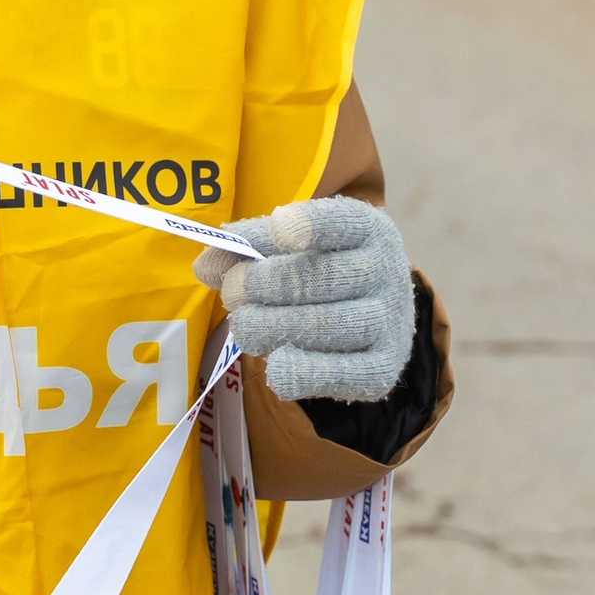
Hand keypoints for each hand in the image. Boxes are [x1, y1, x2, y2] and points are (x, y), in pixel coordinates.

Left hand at [193, 197, 412, 402]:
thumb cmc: (321, 271)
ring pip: (327, 325)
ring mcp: (390, 321)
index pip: (343, 221)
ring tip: (244, 326)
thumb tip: (204, 265)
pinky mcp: (383, 367)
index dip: (311, 225)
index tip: (280, 228)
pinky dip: (303, 371)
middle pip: (321, 277)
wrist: (375, 316)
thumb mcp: (289, 248)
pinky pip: (343, 373)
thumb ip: (247, 249)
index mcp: (367, 229)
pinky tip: (275, 364)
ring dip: (272, 326)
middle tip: (232, 292)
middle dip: (263, 284)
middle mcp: (387, 271)